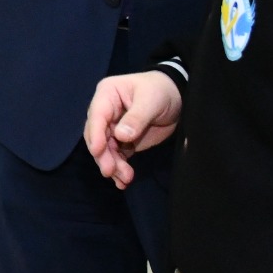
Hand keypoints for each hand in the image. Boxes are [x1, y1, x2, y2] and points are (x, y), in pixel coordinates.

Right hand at [84, 70, 182, 188]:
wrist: (176, 97)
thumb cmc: (161, 91)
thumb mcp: (151, 100)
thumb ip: (136, 118)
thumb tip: (120, 136)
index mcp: (107, 95)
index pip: (97, 115)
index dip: (96, 134)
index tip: (98, 151)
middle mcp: (105, 112)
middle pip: (97, 136)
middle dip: (103, 155)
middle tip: (110, 171)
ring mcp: (112, 128)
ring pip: (105, 149)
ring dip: (112, 165)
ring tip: (125, 178)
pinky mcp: (122, 141)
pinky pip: (116, 156)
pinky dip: (119, 168)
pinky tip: (123, 181)